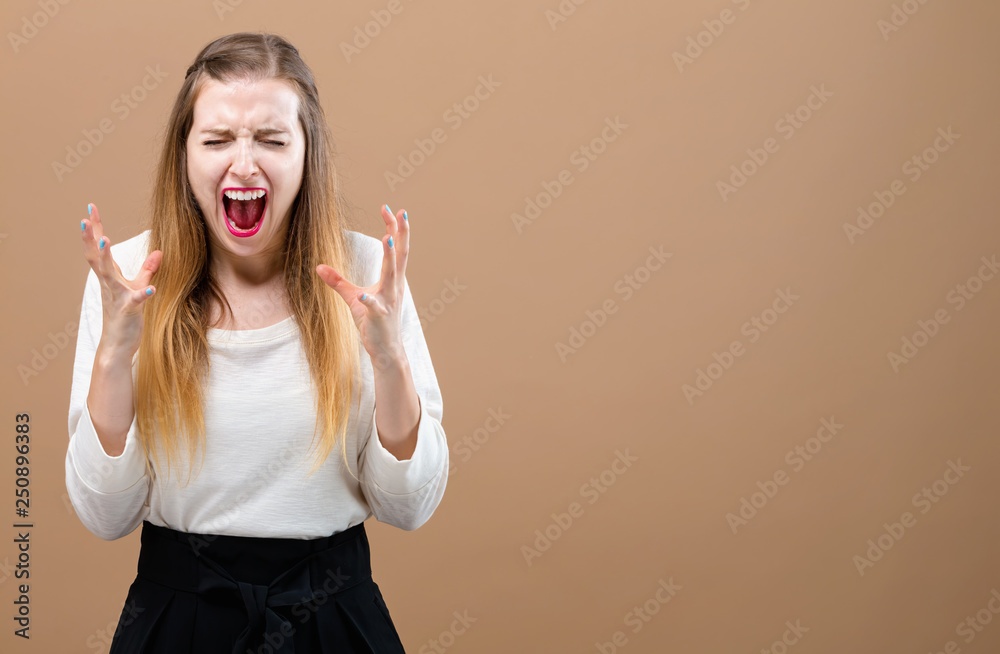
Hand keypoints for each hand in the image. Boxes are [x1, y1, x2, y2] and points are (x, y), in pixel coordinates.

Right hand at [81, 203, 161, 357]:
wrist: (117, 346)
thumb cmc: (125, 316)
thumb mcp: (138, 288)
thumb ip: (148, 270)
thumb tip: (160, 251)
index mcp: (109, 277)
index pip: (99, 248)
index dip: (95, 229)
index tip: (90, 208)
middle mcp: (108, 284)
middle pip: (96, 257)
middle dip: (91, 237)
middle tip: (85, 218)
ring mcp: (116, 297)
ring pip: (108, 275)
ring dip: (106, 258)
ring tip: (106, 241)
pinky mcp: (128, 311)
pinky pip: (134, 302)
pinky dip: (142, 295)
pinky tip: (151, 289)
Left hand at [316, 204, 408, 362]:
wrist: (387, 351)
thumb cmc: (373, 323)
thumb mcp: (353, 297)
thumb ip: (338, 281)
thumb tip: (318, 267)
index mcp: (392, 279)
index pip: (397, 249)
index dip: (395, 229)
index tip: (393, 210)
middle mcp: (395, 286)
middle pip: (400, 255)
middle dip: (400, 234)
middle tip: (400, 213)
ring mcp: (389, 301)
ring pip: (391, 275)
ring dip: (389, 258)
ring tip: (386, 239)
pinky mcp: (379, 316)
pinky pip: (373, 306)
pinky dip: (368, 299)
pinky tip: (362, 293)